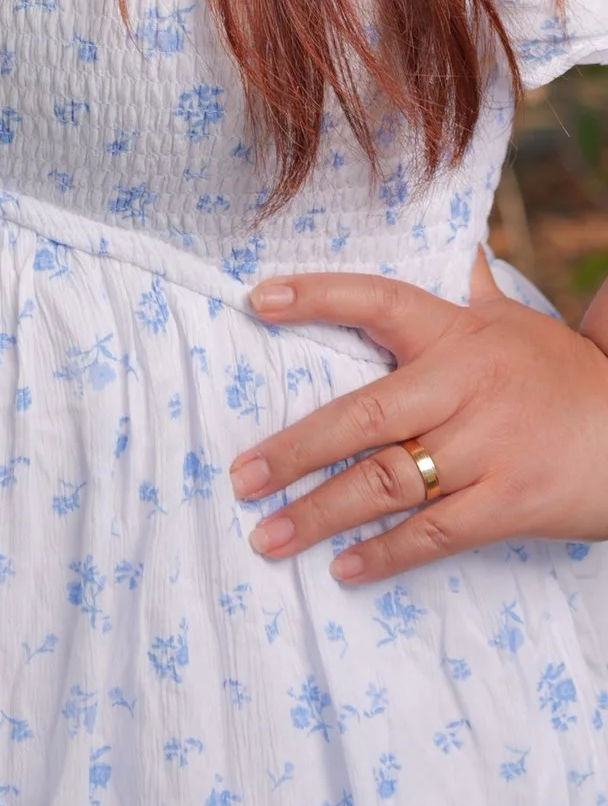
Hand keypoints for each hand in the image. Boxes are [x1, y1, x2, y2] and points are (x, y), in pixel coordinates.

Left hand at [227, 250, 607, 584]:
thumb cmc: (563, 375)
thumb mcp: (513, 321)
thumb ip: (468, 287)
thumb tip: (448, 237)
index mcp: (457, 335)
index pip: (376, 302)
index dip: (317, 297)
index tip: (257, 300)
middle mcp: (463, 388)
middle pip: (364, 417)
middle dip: (295, 450)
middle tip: (241, 476)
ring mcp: (485, 451)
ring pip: (387, 483)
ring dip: (321, 514)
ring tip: (267, 534)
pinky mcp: (509, 504)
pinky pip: (434, 534)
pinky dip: (385, 553)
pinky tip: (343, 568)